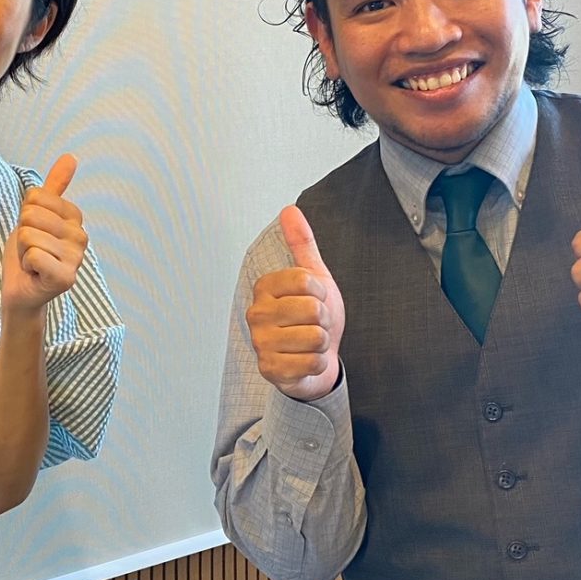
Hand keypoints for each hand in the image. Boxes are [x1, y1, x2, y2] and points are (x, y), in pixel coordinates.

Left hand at [1, 154, 87, 314]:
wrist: (20, 291)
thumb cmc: (27, 253)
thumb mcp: (35, 215)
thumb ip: (53, 187)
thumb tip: (71, 157)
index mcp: (75, 217)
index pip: (35, 197)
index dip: (24, 216)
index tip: (33, 235)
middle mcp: (81, 236)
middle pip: (31, 215)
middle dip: (21, 235)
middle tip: (30, 251)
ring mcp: (76, 258)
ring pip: (29, 235)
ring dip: (22, 252)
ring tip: (32, 263)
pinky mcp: (67, 278)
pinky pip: (32, 255)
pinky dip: (26, 266)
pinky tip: (35, 275)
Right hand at [246, 206, 344, 400]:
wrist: (316, 357)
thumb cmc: (312, 317)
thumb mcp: (314, 277)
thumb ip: (302, 243)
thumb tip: (290, 209)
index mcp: (264, 287)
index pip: (306, 280)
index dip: (321, 292)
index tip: (315, 299)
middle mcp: (256, 314)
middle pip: (312, 309)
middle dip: (324, 320)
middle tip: (314, 324)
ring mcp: (261, 343)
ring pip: (314, 337)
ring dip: (322, 343)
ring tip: (310, 342)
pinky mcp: (270, 370)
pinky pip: (312, 363)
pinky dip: (318, 364)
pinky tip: (306, 361)